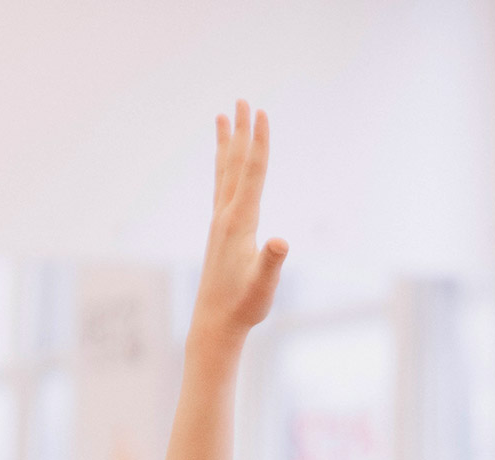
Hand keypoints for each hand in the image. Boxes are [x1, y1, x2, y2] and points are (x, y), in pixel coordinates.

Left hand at [188, 101, 286, 352]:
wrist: (214, 325)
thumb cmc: (243, 307)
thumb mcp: (264, 286)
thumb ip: (272, 262)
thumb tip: (280, 242)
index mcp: (238, 222)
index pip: (252, 173)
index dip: (258, 141)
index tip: (260, 112)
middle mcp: (225, 216)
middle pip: (235, 164)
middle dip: (240, 131)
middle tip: (241, 99)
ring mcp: (219, 223)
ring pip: (224, 173)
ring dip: (226, 144)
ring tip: (222, 117)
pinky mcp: (219, 232)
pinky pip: (221, 189)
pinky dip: (224, 169)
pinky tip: (224, 164)